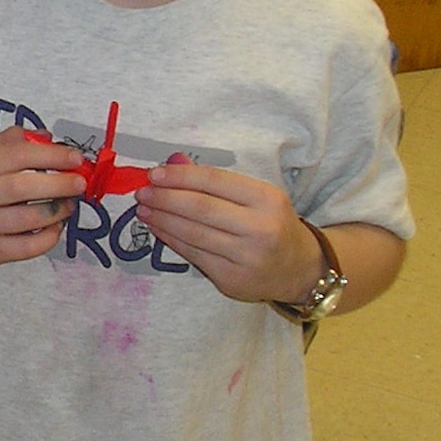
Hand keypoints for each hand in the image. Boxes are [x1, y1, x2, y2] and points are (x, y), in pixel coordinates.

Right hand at [0, 127, 86, 268]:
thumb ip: (8, 144)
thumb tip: (46, 136)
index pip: (17, 155)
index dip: (51, 155)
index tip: (74, 158)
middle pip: (23, 187)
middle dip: (59, 183)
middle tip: (80, 182)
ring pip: (29, 218)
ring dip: (58, 210)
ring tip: (69, 204)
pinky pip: (28, 247)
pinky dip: (49, 236)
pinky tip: (55, 226)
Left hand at [136, 158, 322, 303]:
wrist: (299, 269)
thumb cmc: (271, 224)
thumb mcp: (255, 196)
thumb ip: (215, 181)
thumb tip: (173, 162)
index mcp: (267, 199)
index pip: (215, 181)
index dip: (180, 177)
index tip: (154, 173)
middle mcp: (260, 228)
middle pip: (201, 208)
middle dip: (165, 198)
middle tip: (142, 192)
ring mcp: (246, 257)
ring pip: (193, 233)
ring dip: (162, 219)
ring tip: (143, 209)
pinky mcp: (232, 279)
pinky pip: (193, 254)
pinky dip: (170, 239)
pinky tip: (157, 228)